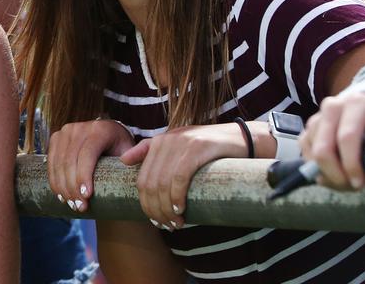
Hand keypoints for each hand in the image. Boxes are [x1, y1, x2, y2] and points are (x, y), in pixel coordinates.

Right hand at [47, 118, 135, 214]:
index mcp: (100, 129)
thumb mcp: (129, 149)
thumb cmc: (120, 148)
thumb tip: (127, 162)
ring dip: (63, 187)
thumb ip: (134, 155)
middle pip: (71, 160)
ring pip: (58, 163)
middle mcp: (80, 127)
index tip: (86, 196)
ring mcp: (66, 131)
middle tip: (79, 207)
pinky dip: (54, 180)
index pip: (88, 153)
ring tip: (71, 204)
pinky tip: (61, 195)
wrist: (106, 136)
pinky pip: (50, 162)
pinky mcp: (56, 138)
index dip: (84, 175)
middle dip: (73, 187)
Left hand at [119, 122, 254, 229]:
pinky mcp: (198, 148)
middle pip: (151, 184)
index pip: (142, 180)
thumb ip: (149, 151)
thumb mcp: (177, 147)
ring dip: (167, 209)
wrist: (241, 138)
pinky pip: (179, 177)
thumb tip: (123, 160)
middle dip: (156, 210)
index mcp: (158, 142)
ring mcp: (181, 143)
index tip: (156, 221)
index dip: (146, 204)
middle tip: (168, 226)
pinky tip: (181, 209)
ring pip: (163, 184)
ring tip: (176, 223)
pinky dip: (177, 196)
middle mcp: (166, 141)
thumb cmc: (208, 149)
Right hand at [302, 92, 364, 190]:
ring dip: (331, 176)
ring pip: (313, 156)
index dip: (351, 164)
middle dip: (336, 175)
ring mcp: (315, 118)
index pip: (347, 137)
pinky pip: (307, 158)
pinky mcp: (306, 131)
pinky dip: (321, 172)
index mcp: (356, 104)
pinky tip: (339, 172)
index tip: (360, 183)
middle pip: (323, 149)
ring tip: (351, 178)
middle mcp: (331, 107)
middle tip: (353, 186)